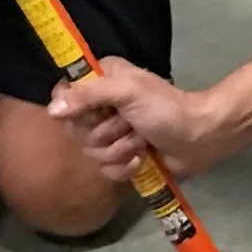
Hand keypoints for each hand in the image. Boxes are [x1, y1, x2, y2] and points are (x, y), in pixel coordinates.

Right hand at [49, 58, 219, 182]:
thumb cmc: (165, 108)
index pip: (63, 95)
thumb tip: (52, 110)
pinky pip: (105, 170)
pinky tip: (143, 158)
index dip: (76, 108)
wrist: (200, 137)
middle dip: (106, 132)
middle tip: (130, 124)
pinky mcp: (122, 157)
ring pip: (90, 152)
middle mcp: (101, 106)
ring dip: (120, 149)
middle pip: (75, 128)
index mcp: (101, 81)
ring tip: (142, 140)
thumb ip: (88, 95)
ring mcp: (111, 133)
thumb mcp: (127, 91)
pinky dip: (125, 167)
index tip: (97, 110)